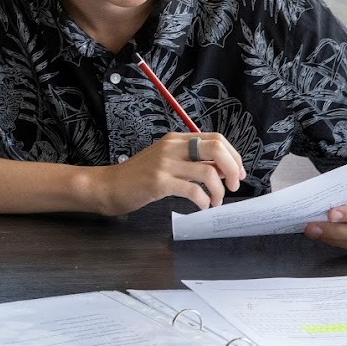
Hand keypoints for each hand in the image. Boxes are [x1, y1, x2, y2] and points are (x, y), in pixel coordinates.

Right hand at [97, 132, 245, 215]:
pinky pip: (193, 190)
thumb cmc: (138, 176)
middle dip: (232, 169)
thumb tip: (222, 170)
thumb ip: (191, 161)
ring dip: (218, 191)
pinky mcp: (159, 182)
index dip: (233, 156)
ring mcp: (165, 163)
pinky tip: (201, 206)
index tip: (237, 173)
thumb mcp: (165, 161)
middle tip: (233, 185)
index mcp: (176, 139)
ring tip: (215, 201)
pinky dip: (203, 201)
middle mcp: (172, 147)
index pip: (216, 139)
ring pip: (208, 173)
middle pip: (216, 149)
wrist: (109, 185)